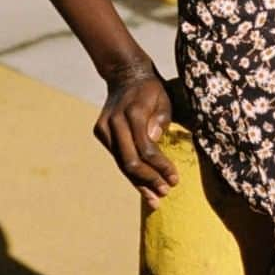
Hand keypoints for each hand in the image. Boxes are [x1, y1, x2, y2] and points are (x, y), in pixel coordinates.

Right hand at [93, 61, 179, 209]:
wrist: (125, 75)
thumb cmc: (151, 89)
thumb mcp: (164, 99)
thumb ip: (161, 119)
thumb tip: (154, 140)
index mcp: (133, 112)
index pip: (146, 149)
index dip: (161, 167)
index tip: (174, 179)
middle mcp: (115, 121)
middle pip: (130, 161)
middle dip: (149, 180)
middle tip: (165, 193)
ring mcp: (104, 127)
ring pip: (121, 163)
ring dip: (139, 183)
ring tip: (154, 199)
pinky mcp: (100, 132)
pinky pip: (117, 158)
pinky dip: (130, 172)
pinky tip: (142, 186)